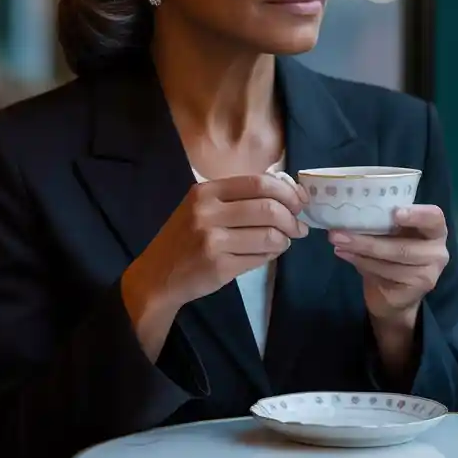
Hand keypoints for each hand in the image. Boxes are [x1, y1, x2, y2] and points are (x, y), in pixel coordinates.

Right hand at [128, 174, 308, 312]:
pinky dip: (272, 254)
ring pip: (269, 235)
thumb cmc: (185, 237)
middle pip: (268, 208)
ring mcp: (212, 240)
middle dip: (293, 218)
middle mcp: (208, 212)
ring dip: (285, 239)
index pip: (258, 182)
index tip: (299, 201)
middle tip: (299, 226)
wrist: (157, 275)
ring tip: (285, 241)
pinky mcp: (219, 266)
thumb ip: (237, 197)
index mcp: (206, 191)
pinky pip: (260, 257)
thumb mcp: (201, 207)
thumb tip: (286, 193)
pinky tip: (270, 252)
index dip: (287, 191)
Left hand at [328, 205, 447, 325]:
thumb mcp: (390, 234)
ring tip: (338, 243)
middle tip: (338, 233)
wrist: (394, 295)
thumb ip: (382, 222)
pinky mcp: (415, 291)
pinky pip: (384, 276)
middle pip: (403, 246)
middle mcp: (437, 251)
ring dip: (360, 252)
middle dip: (368, 240)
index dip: (416, 214)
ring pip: (390, 262)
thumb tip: (348, 210)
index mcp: (434, 230)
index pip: (434, 217)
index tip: (395, 212)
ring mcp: (428, 274)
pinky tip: (346, 255)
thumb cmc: (392, 254)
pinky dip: (361, 264)